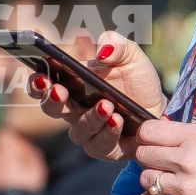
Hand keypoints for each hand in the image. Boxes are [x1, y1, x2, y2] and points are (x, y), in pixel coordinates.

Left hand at [0, 127, 47, 193]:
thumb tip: (22, 147)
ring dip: (3, 165)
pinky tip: (7, 186)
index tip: (23, 152)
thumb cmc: (25, 188)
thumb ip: (28, 152)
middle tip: (20, 168)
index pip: (5, 136)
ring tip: (14, 179)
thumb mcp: (36, 168)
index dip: (15, 142)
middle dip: (9, 155)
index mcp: (2, 151)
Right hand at [29, 32, 165, 161]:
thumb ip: (117, 46)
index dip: (36, 83)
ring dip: (90, 118)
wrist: (159, 105)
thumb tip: (104, 51)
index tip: (39, 75)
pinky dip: (108, 133)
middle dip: (52, 100)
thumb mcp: (131, 56)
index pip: (43, 85)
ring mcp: (88, 131)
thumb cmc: (137, 79)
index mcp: (71, 85)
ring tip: (106, 105)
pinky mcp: (106, 149)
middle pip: (51, 109)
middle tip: (59, 90)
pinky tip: (117, 120)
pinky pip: (100, 146)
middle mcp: (74, 110)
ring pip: (78, 130)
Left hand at [130, 118, 195, 194]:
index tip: (152, 144)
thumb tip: (160, 132)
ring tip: (166, 185)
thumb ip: (189, 136)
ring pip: (144, 180)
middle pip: (143, 155)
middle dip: (149, 160)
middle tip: (161, 166)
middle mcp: (187, 159)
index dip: (146, 138)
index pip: (148, 131)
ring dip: (151, 182)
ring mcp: (185, 187)